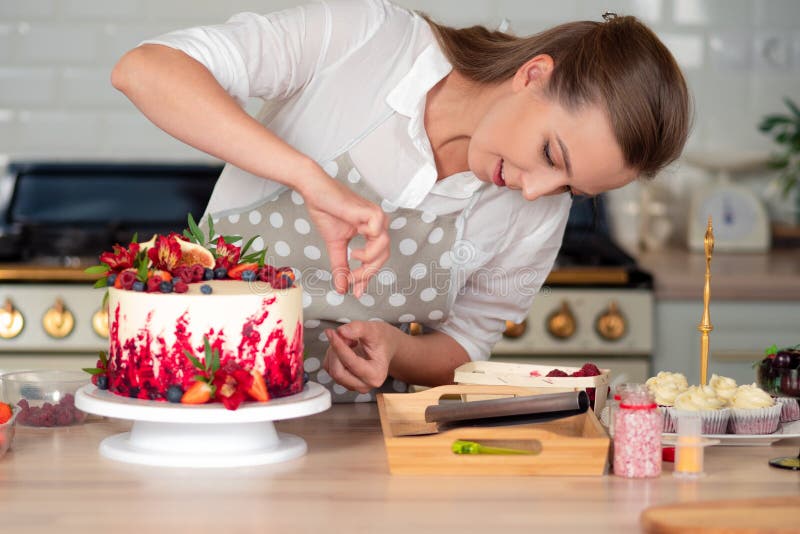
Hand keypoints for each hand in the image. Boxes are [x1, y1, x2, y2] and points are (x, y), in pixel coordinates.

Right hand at [300, 167, 388, 296]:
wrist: (315, 192)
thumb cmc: (326, 211)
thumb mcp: (335, 246)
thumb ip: (341, 266)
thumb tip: (342, 289)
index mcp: (372, 230)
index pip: (376, 258)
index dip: (366, 277)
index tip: (356, 292)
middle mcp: (378, 224)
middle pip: (383, 256)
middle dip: (367, 273)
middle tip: (352, 280)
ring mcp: (376, 217)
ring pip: (385, 247)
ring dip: (368, 262)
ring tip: (353, 259)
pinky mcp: (371, 212)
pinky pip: (379, 236)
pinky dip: (370, 248)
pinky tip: (355, 249)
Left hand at [323, 321, 397, 393]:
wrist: (385, 347)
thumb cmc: (382, 340)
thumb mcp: (373, 330)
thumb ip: (358, 329)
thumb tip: (341, 332)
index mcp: (376, 374)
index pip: (350, 363)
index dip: (339, 346)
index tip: (332, 333)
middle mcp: (365, 384)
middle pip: (338, 372)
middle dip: (336, 351)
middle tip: (343, 335)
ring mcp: (354, 385)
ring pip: (332, 370)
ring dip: (334, 351)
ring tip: (348, 340)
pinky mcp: (345, 381)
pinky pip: (329, 369)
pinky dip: (333, 355)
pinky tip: (345, 347)